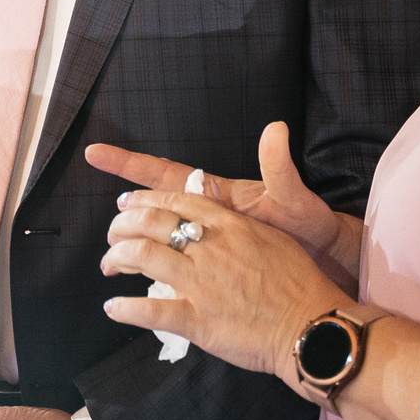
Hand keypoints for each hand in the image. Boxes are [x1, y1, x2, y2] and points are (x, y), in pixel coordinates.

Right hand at [88, 122, 354, 274]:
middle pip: (153, 209)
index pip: (166, 175)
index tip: (95, 154)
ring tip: (109, 259)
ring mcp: (208, 245)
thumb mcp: (294, 199)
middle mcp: (206, 218)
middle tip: (106, 231)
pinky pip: (176, 273)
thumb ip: (279, 167)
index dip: (130, 165)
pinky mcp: (214, 273)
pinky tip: (135, 292)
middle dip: (125, 216)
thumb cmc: (308, 228)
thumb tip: (276, 128)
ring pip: (160, 240)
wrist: (324, 265)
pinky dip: (155, 279)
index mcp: (216, 196)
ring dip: (134, 247)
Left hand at [102, 189, 355, 382]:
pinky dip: (125, 308)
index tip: (126, 204)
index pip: (173, 200)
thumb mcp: (271, 235)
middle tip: (112, 235)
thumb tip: (209, 202)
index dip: (143, 200)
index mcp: (228, 225)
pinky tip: (113, 307)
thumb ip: (234, 220)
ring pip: (142, 256)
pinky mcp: (197, 320)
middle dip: (121, 226)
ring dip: (116, 257)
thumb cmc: (298, 282)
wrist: (311, 327)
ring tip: (108, 265)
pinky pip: (150, 311)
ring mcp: (201, 284)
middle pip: (150, 222)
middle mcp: (210, 248)